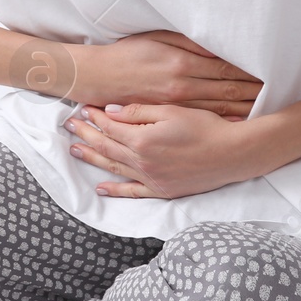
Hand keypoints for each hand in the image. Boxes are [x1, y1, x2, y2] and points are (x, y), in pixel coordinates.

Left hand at [63, 103, 264, 198]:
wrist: (233, 153)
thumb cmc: (205, 126)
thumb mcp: (170, 110)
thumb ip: (137, 112)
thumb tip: (109, 111)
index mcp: (142, 139)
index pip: (110, 126)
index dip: (94, 116)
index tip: (82, 108)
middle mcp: (142, 162)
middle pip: (106, 146)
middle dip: (85, 134)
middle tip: (68, 125)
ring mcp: (152, 179)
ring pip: (114, 167)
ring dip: (93, 158)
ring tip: (75, 150)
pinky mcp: (163, 190)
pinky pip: (133, 192)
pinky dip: (116, 190)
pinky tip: (101, 188)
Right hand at [74, 31, 259, 117]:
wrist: (96, 77)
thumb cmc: (127, 54)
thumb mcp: (157, 38)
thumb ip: (189, 41)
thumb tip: (219, 44)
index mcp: (182, 63)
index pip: (227, 69)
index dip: (252, 73)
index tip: (273, 73)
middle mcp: (182, 87)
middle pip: (229, 92)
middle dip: (256, 93)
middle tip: (282, 93)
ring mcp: (176, 106)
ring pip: (220, 110)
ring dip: (246, 110)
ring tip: (270, 111)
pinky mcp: (169, 118)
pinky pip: (203, 123)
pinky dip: (224, 124)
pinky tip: (241, 126)